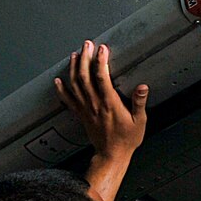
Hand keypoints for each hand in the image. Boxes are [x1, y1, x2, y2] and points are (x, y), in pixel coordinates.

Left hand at [54, 40, 147, 162]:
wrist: (111, 155)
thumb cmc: (126, 140)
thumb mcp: (140, 121)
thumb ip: (139, 102)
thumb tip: (142, 87)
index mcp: (110, 104)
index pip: (102, 78)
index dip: (101, 62)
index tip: (102, 49)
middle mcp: (95, 104)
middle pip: (85, 77)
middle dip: (85, 58)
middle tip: (87, 45)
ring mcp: (86, 109)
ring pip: (75, 85)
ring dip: (74, 68)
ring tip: (75, 55)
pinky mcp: (81, 115)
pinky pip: (68, 100)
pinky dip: (61, 89)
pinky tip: (58, 80)